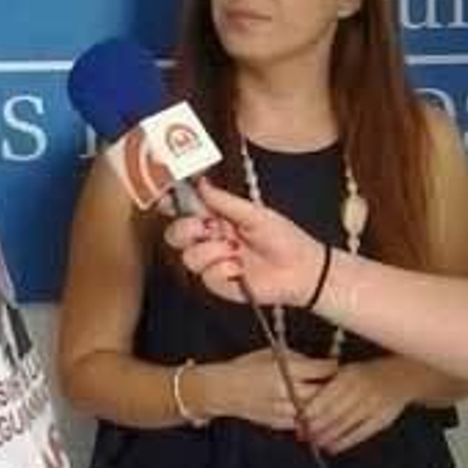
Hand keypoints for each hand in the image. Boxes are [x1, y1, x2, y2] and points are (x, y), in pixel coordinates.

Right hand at [163, 180, 326, 306]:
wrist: (301, 268)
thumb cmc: (283, 238)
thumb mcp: (254, 213)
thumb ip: (224, 201)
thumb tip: (201, 183)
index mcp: (217, 219)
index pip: (186, 210)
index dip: (171, 205)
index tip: (166, 199)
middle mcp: (211, 240)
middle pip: (175, 235)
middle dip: (185, 229)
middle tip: (206, 227)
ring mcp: (213, 263)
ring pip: (189, 257)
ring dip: (213, 252)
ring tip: (236, 251)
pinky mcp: (220, 284)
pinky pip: (207, 277)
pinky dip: (224, 270)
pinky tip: (241, 270)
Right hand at [196, 348, 336, 431]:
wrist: (222, 389)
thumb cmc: (247, 367)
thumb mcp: (272, 354)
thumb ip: (298, 360)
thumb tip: (319, 364)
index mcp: (286, 370)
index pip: (321, 370)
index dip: (332, 367)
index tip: (336, 365)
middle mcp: (287, 392)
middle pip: (323, 392)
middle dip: (331, 387)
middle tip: (337, 382)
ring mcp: (283, 410)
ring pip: (314, 411)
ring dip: (322, 404)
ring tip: (327, 397)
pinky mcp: (278, 423)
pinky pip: (301, 421)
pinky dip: (308, 416)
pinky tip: (310, 410)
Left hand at [300, 358, 415, 454]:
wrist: (402, 376)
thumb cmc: (367, 374)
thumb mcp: (347, 370)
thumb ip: (328, 384)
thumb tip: (305, 405)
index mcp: (349, 375)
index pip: (325, 397)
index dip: (310, 411)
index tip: (298, 420)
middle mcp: (360, 390)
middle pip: (332, 413)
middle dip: (315, 427)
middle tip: (303, 435)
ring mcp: (373, 405)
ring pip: (344, 425)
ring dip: (327, 436)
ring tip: (315, 442)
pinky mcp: (381, 419)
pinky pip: (360, 434)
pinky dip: (344, 442)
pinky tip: (332, 448)